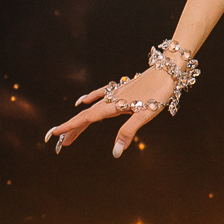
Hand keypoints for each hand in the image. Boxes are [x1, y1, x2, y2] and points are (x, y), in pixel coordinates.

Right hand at [44, 66, 175, 158]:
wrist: (169, 70)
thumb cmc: (159, 93)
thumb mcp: (145, 115)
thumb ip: (128, 132)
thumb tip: (115, 153)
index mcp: (113, 106)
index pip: (86, 119)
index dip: (70, 127)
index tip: (54, 134)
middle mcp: (111, 98)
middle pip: (87, 116)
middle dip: (73, 128)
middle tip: (60, 143)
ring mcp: (116, 92)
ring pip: (93, 108)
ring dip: (81, 119)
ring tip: (71, 130)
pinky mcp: (123, 89)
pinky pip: (101, 94)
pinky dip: (90, 99)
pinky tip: (84, 100)